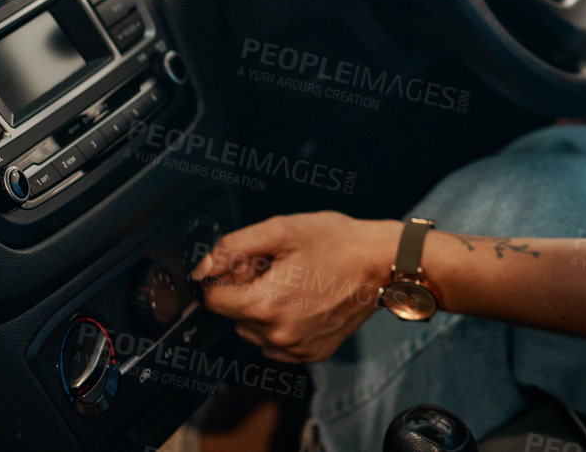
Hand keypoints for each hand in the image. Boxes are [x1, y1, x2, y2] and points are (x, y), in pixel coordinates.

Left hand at [191, 211, 399, 362]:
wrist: (383, 263)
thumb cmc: (339, 242)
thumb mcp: (283, 230)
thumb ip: (234, 246)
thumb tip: (203, 268)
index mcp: (265, 303)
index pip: (213, 300)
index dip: (229, 277)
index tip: (253, 265)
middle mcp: (276, 334)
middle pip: (234, 315)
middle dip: (248, 292)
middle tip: (280, 270)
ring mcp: (295, 348)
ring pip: (254, 331)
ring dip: (264, 311)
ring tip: (296, 286)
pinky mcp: (311, 355)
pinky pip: (277, 344)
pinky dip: (283, 325)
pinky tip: (306, 303)